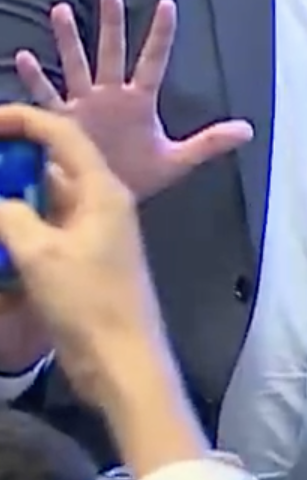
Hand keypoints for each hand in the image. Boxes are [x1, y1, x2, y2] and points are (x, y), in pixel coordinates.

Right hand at [0, 106, 176, 413]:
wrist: (122, 360)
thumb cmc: (90, 302)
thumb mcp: (41, 254)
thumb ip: (9, 215)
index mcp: (103, 191)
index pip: (62, 135)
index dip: (22, 120)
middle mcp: (100, 204)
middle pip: (49, 164)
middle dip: (10, 159)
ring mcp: (90, 233)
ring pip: (41, 198)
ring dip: (9, 195)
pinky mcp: (78, 261)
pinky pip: (40, 229)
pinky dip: (14, 226)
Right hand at [14, 0, 252, 200]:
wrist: (106, 199)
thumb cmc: (140, 176)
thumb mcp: (178, 160)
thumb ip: (209, 143)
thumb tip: (248, 131)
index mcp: (139, 101)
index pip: (154, 60)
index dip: (161, 35)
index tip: (167, 4)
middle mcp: (110, 96)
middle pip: (112, 52)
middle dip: (111, 23)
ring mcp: (83, 106)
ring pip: (75, 65)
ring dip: (69, 40)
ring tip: (61, 10)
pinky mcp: (61, 122)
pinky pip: (46, 96)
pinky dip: (35, 79)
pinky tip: (24, 57)